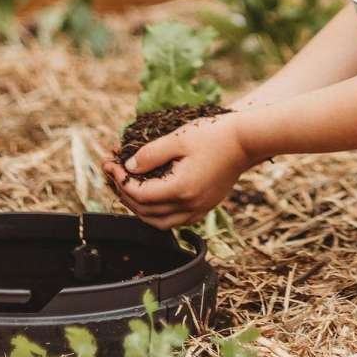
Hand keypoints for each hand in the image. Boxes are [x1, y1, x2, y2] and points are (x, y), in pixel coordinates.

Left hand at [102, 112, 253, 230]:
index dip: (120, 181)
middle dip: (123, 193)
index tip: (110, 164)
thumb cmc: (214, 135)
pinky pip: (174, 220)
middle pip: (145, 211)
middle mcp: (189, 205)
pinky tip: (151, 197)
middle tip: (113, 174)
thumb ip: (151, 154)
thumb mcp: (178, 138)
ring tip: (126, 188)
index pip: (140, 194)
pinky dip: (157, 213)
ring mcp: (199, 209)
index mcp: (181, 189)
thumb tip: (129, 168)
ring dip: (138, 208)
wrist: (246, 141)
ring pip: (158, 222)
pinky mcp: (205, 207)